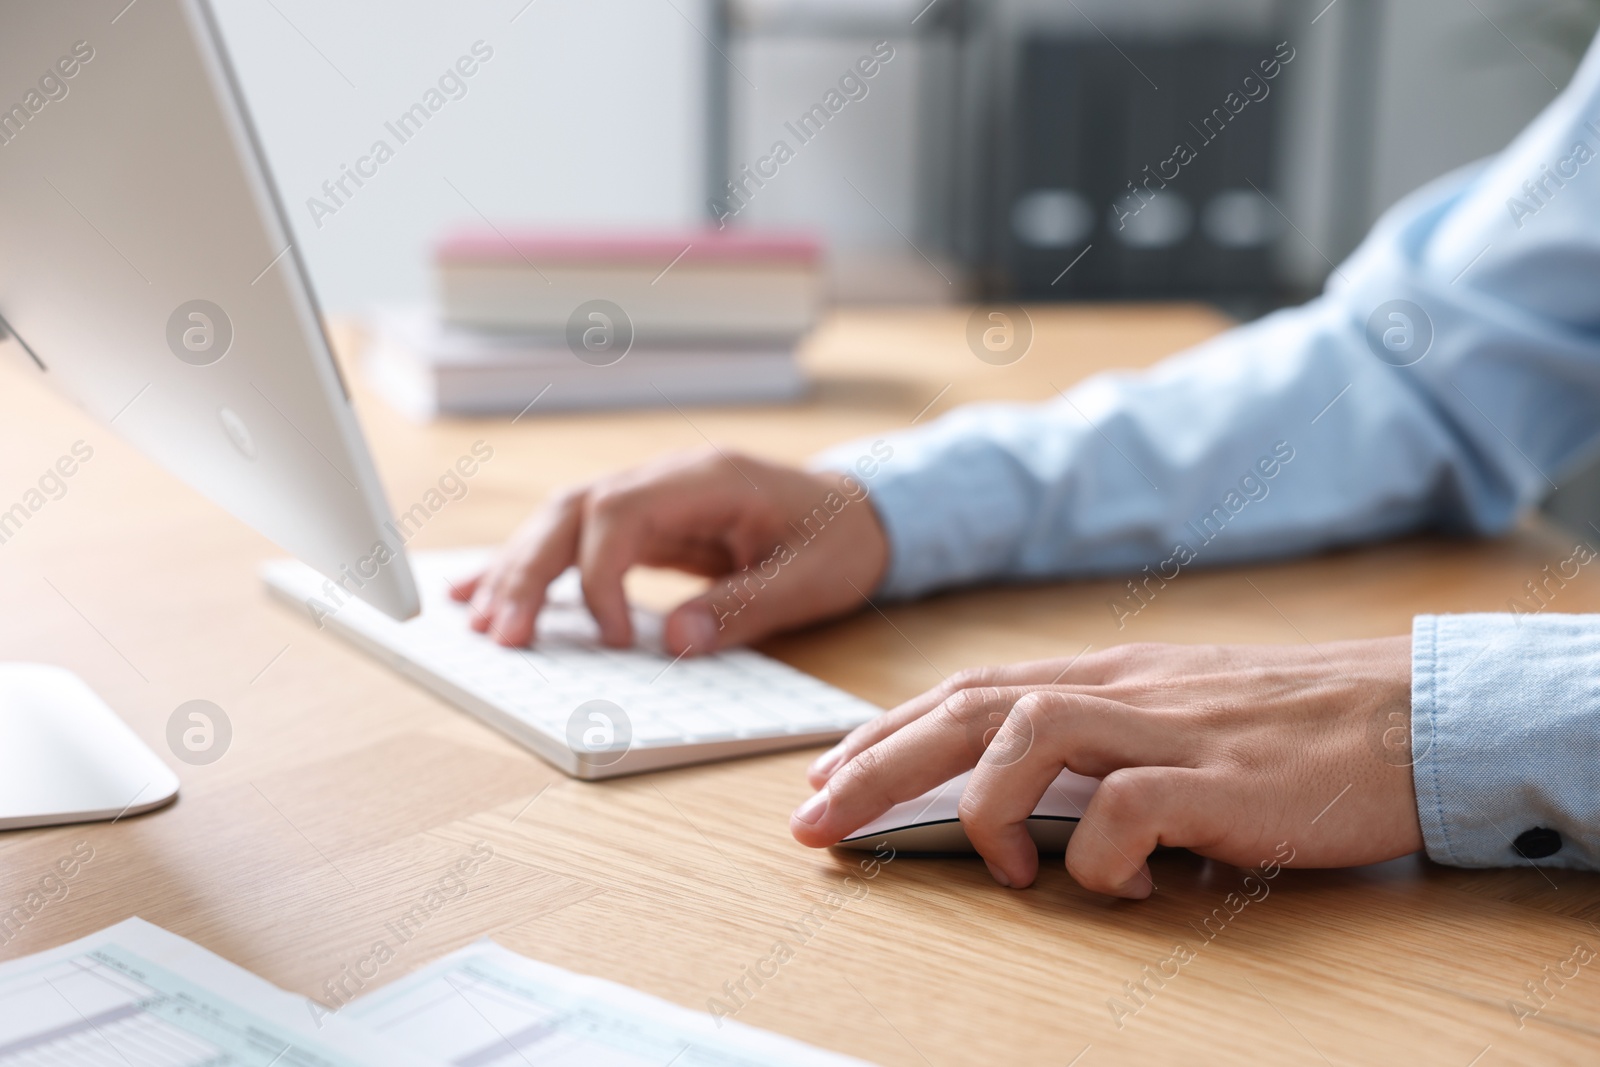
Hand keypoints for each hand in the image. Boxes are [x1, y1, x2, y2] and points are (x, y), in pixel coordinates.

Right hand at [450, 447, 889, 654]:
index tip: (616, 641)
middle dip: (530, 571)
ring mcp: (653, 496)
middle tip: (502, 635)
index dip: (600, 576)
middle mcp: (668, 478)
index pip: (621, 513)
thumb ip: (747, 606)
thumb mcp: (813, 579)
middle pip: (574, 511)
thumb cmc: (842, 541)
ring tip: (478, 621)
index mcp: (709, 479)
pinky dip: (532, 565)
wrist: (862, 512)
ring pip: (562, 521)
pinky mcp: (646, 523)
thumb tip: (676, 643)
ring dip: (518, 569)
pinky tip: (485, 591)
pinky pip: (577, 539)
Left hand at [790, 637, 1421, 897]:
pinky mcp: (1219, 778)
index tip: (824, 775)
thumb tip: (1022, 805)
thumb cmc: (1287, 724)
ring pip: (1027, 733)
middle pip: (967, 709)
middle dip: (873, 767)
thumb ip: (1097, 743)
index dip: (883, 733)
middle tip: (811, 824)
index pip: (966, 692)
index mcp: (1103, 674)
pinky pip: (1126, 807)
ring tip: (997, 867)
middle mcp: (1119, 690)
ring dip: (981, 804)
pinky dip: (1098, 855)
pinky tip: (1115, 885)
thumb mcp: (1173, 715)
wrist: (1405, 713)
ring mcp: (1167, 729)